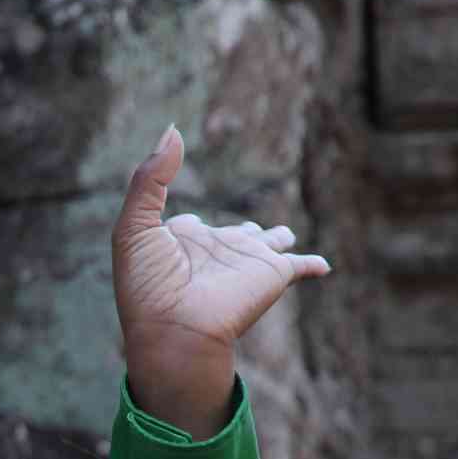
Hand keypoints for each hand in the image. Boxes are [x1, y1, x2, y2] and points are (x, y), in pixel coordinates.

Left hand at [112, 124, 331, 437]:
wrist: (175, 329)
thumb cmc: (149, 285)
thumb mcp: (134, 226)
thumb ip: (150, 179)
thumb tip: (173, 129)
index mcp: (182, 242)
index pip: (188, 225)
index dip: (185, 224)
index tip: (182, 223)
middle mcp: (216, 251)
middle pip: (233, 234)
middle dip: (240, 233)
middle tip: (247, 231)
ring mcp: (246, 261)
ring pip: (267, 243)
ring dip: (275, 239)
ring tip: (282, 237)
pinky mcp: (272, 274)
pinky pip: (300, 265)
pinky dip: (312, 264)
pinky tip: (323, 267)